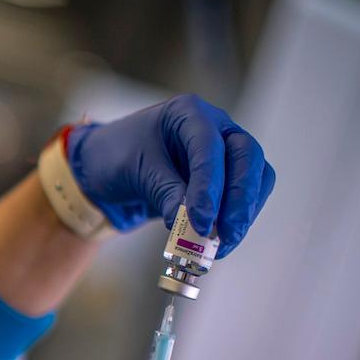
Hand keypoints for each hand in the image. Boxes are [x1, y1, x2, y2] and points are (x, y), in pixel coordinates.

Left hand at [67, 95, 274, 257]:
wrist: (105, 167)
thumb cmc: (116, 157)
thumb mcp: (134, 171)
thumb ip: (165, 193)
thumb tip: (193, 226)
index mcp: (189, 113)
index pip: (210, 148)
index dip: (210, 187)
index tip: (203, 222)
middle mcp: (215, 128)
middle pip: (247, 158)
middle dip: (240, 201)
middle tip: (227, 236)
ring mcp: (224, 152)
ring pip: (255, 179)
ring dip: (243, 214)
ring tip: (222, 246)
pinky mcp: (224, 179)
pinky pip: (244, 197)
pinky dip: (236, 220)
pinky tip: (220, 242)